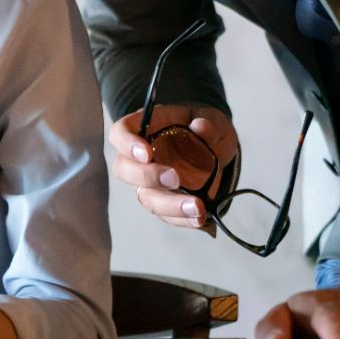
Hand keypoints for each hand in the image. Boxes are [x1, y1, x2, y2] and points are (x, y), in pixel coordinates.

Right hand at [108, 105, 237, 228]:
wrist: (218, 151)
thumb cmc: (207, 130)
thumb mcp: (213, 119)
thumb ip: (208, 123)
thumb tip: (200, 127)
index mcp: (146, 127)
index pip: (121, 132)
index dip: (127, 143)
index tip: (146, 153)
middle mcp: (141, 157)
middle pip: (124, 169)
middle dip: (146, 177)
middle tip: (174, 179)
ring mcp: (151, 182)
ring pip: (146, 197)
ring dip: (170, 206)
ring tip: (197, 207)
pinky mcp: (165, 201)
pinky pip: (167, 215)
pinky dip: (183, 219)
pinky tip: (199, 217)